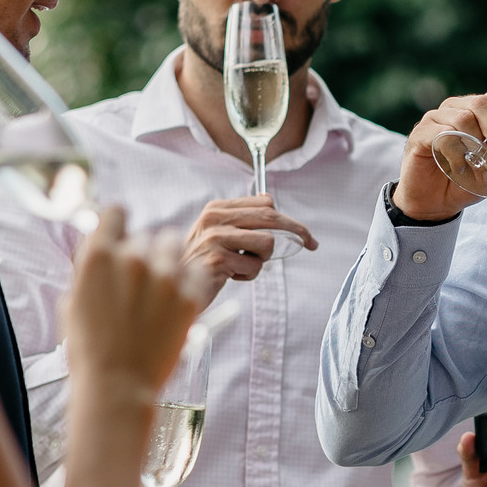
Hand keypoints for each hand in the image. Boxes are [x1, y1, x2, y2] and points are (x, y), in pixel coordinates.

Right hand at [64, 208, 207, 394]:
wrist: (117, 386)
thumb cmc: (90, 349)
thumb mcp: (74, 302)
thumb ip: (89, 270)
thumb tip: (100, 249)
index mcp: (98, 258)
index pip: (115, 213)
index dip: (118, 224)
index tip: (122, 236)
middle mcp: (132, 259)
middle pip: (145, 236)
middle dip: (142, 254)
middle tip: (138, 282)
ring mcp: (164, 276)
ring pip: (173, 245)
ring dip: (168, 259)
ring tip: (160, 287)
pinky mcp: (189, 295)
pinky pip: (197, 270)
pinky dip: (190, 279)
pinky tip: (177, 298)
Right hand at [184, 195, 317, 284]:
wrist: (175, 286)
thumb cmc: (201, 262)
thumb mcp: (217, 234)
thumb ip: (241, 219)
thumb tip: (269, 201)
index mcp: (216, 209)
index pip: (264, 204)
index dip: (289, 218)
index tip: (303, 233)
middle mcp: (214, 219)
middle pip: (270, 217)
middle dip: (297, 231)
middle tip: (311, 243)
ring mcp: (215, 238)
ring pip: (267, 242)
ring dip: (262, 260)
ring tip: (242, 265)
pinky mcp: (218, 260)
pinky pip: (255, 266)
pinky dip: (249, 274)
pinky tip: (231, 276)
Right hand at [392, 85, 486, 222]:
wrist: (434, 202)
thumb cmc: (464, 180)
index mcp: (478, 110)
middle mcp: (457, 108)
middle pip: (484, 103)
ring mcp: (436, 118)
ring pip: (464, 118)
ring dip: (478, 144)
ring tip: (480, 165)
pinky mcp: (420, 133)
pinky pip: (442, 134)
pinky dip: (456, 152)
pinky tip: (459, 166)